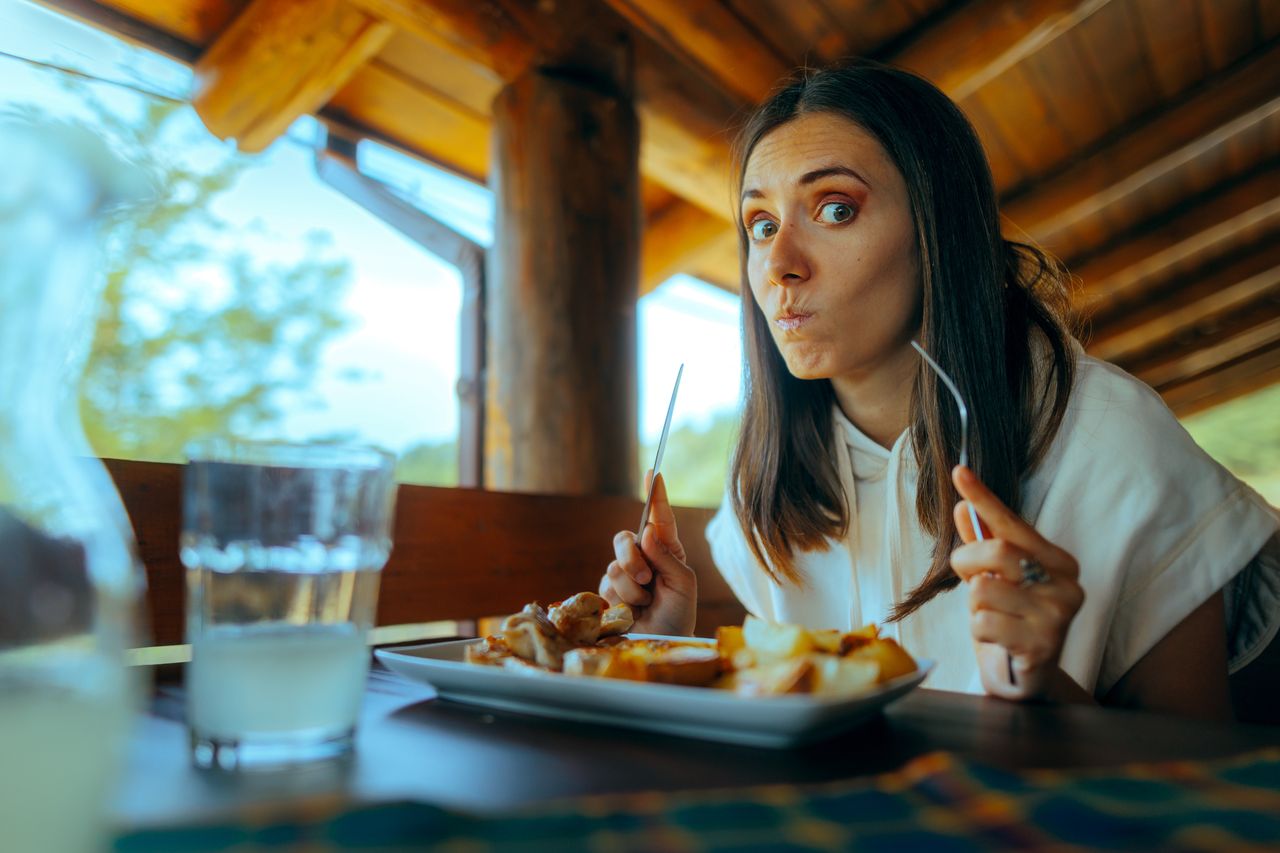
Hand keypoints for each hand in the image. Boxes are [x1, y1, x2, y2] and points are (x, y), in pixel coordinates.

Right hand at [598, 472, 696, 635]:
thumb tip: (648, 531)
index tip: (654, 473)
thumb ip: (666, 556)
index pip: (660, 518)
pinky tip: (631, 611)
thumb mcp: (684, 583)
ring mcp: (624, 574)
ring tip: (644, 602)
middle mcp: (644, 558)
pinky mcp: (609, 591)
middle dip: (632, 557)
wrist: (662, 643)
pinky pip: (606, 583)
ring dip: (631, 586)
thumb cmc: (679, 613)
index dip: (655, 495)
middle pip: (625, 537)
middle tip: (646, 578)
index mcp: (667, 551)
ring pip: (615, 564)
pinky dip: (621, 598)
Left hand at [950, 465, 1084, 699]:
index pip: (1013, 524)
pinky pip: (983, 622)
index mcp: (1058, 562)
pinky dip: (979, 631)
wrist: (1027, 678)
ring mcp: (1058, 616)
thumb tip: (963, 509)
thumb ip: (982, 546)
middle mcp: (1067, 585)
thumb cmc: (1011, 621)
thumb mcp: (994, 579)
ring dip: (974, 607)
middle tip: (968, 580)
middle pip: (996, 552)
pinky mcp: (1041, 645)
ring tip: (994, 619)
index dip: (983, 498)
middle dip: (966, 564)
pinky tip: (998, 640)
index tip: (958, 471)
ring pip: (983, 590)